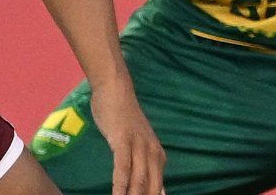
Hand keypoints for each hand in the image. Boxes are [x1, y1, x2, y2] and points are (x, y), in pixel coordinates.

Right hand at [90, 79, 165, 194]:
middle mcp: (152, 153)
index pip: (159, 188)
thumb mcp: (139, 145)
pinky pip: (122, 166)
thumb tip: (159, 192)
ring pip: (139, 179)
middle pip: (152, 187)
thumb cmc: (124, 119)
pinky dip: (120, 184)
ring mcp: (138, 146)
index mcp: (158, 156)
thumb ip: (147, 167)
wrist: (116, 90)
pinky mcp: (123, 140)